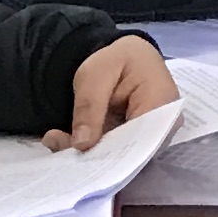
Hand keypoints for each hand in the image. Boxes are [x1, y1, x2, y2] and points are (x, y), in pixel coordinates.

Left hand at [47, 37, 177, 149]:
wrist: (121, 59)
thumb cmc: (115, 60)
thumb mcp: (95, 75)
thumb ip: (89, 107)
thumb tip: (82, 145)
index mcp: (161, 102)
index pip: (142, 139)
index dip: (113, 153)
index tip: (80, 154)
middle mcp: (161, 126)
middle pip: (131, 153)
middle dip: (93, 155)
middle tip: (59, 146)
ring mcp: (147, 138)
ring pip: (118, 157)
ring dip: (86, 154)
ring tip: (55, 141)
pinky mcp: (132, 144)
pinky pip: (112, 155)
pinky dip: (86, 151)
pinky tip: (61, 142)